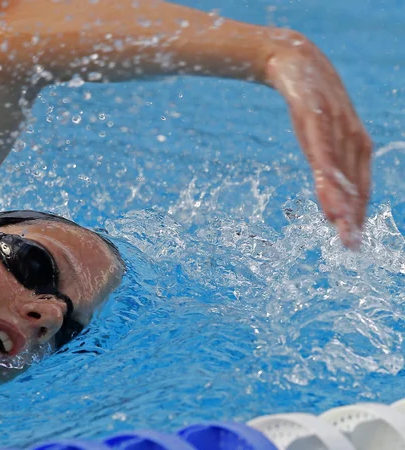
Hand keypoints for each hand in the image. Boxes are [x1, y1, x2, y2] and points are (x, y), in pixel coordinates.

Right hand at [267, 38, 371, 248]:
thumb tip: (331, 205)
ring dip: (342, 201)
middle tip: (350, 245)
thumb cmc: (310, 100)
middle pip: (355, 184)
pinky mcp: (314, 116)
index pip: (362, 188)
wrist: (295, 60)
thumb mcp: (320, 136)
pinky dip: (326, 174)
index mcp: (357, 146)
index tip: (354, 243)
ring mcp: (335, 128)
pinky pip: (321, 150)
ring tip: (341, 227)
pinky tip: (324, 189)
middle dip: (354, 216)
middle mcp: (353, 138)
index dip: (359, 216)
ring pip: (340, 172)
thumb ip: (328, 166)